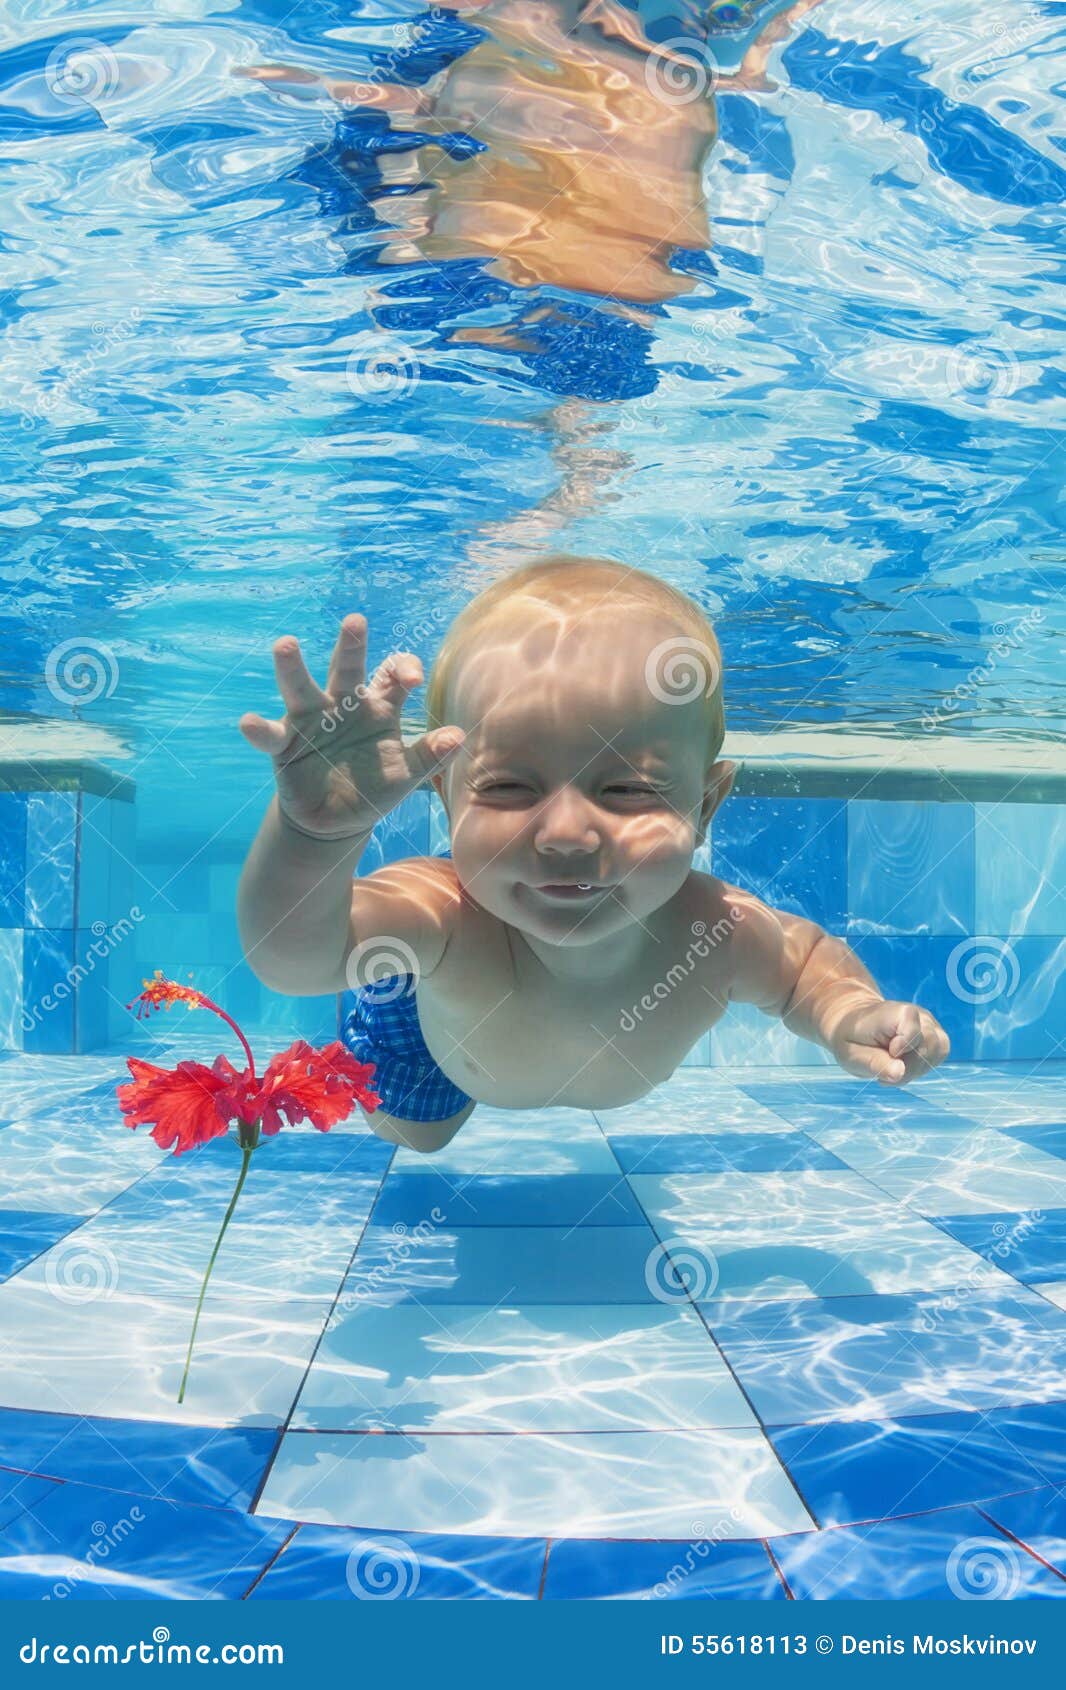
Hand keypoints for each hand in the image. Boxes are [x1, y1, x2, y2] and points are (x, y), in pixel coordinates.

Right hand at [238, 615, 464, 840]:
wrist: (336, 822)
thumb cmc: (374, 788)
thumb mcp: (406, 774)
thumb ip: (429, 754)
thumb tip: (459, 735)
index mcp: (378, 706)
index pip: (392, 674)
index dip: (403, 670)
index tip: (411, 681)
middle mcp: (343, 703)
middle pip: (346, 668)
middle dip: (351, 646)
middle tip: (355, 622)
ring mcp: (310, 720)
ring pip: (301, 687)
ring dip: (292, 667)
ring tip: (285, 645)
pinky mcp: (284, 743)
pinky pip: (269, 733)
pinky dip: (258, 728)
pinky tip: (249, 723)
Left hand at [830, 1000, 949, 1085]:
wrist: (857, 1026)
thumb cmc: (852, 1039)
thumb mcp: (852, 1055)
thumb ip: (875, 1063)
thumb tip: (900, 1074)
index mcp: (896, 1012)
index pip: (914, 1033)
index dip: (902, 1050)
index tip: (887, 1052)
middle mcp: (920, 1015)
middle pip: (928, 1047)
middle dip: (907, 1068)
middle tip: (882, 1070)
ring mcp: (931, 1024)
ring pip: (937, 1053)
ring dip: (914, 1069)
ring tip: (891, 1066)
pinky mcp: (936, 1035)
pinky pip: (938, 1056)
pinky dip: (921, 1067)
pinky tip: (903, 1064)